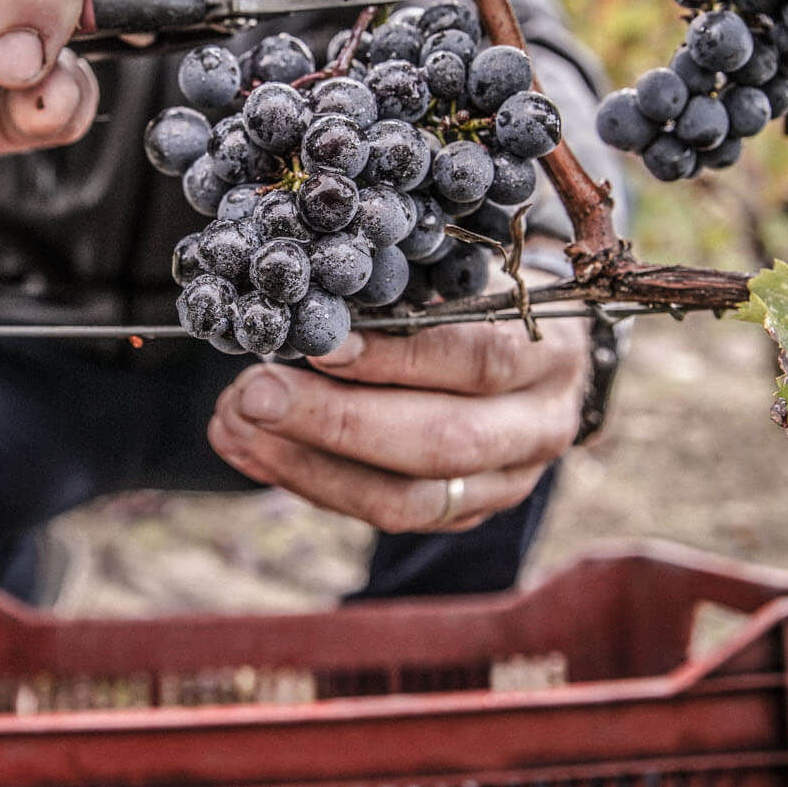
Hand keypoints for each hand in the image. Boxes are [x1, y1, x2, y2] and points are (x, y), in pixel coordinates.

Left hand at [207, 311, 589, 532]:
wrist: (541, 352)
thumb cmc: (486, 293)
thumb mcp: (465, 273)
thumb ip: (408, 289)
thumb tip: (312, 299)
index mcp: (550, 352)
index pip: (479, 360)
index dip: (396, 357)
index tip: (319, 344)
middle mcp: (540, 426)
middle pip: (442, 443)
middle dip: (337, 422)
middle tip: (255, 394)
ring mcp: (506, 482)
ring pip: (408, 499)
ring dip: (308, 464)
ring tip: (237, 424)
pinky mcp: (464, 513)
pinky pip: (383, 513)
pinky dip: (308, 481)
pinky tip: (250, 448)